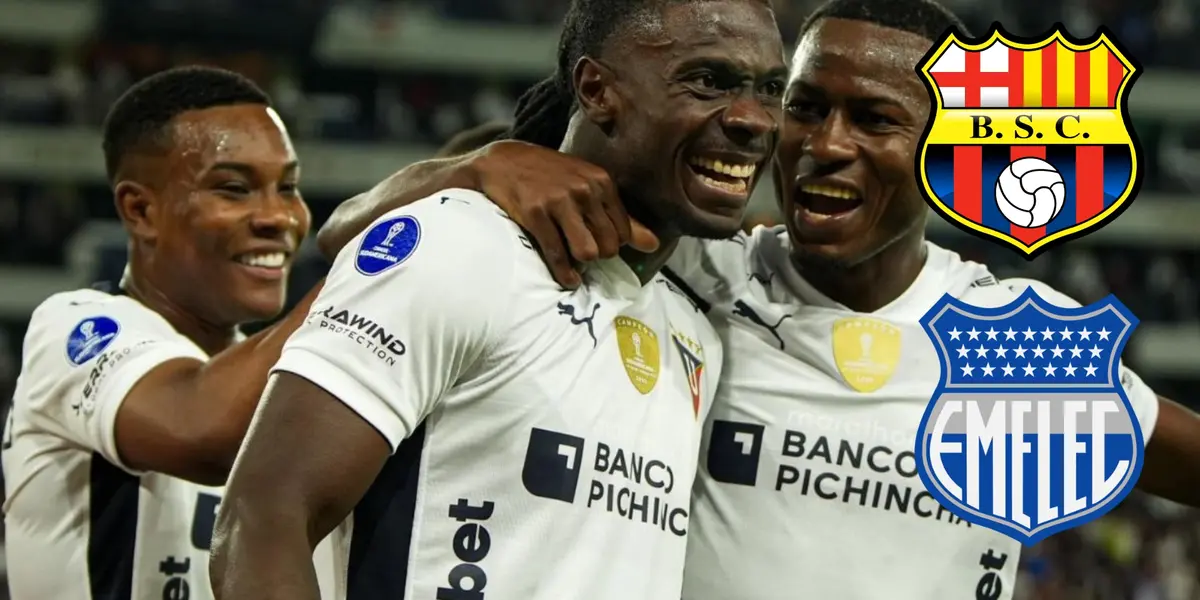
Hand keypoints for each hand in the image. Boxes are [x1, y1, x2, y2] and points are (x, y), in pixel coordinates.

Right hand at [468, 140, 658, 287]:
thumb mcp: (589, 187)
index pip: (623, 232)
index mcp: (602, 182)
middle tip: (585, 254)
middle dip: (599, 256)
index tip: (599, 244)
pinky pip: (557, 254)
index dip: (613, 245)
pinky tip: (567, 278)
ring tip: (577, 265)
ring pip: (587, 252)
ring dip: (582, 265)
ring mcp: (559, 201)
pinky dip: (564, 273)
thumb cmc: (551, 176)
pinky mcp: (535, 214)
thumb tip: (654, 245)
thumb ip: (622, 217)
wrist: (504, 162)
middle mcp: (584, 190)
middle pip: (608, 245)